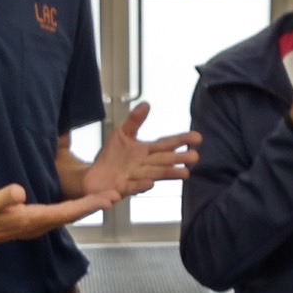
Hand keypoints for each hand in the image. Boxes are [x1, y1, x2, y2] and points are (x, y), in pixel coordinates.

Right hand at [0, 184, 118, 251]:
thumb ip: (2, 197)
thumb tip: (19, 191)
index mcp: (32, 220)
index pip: (67, 212)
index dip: (88, 204)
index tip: (107, 198)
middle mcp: (38, 226)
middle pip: (73, 215)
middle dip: (94, 205)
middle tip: (117, 195)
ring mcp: (36, 226)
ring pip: (68, 216)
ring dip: (87, 207)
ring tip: (106, 197)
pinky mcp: (33, 222)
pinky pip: (61, 215)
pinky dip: (75, 207)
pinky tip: (82, 201)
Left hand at [83, 102, 201, 196]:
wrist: (95, 177)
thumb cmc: (112, 157)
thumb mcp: (122, 134)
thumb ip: (134, 121)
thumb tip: (146, 104)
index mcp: (146, 151)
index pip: (166, 145)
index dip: (181, 141)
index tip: (197, 138)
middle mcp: (145, 165)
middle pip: (164, 161)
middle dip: (179, 159)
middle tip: (195, 157)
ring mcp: (136, 178)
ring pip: (155, 174)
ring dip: (169, 174)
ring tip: (185, 174)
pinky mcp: (123, 189)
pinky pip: (132, 187)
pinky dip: (141, 186)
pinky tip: (150, 183)